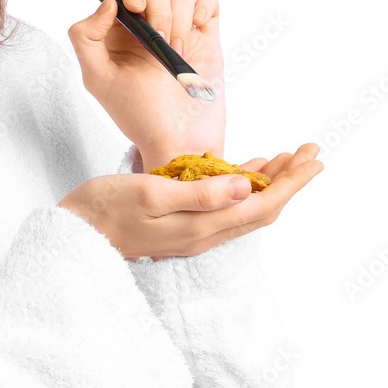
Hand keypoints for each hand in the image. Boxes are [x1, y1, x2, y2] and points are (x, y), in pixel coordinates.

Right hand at [57, 143, 323, 260]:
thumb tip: (243, 186)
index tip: (314, 158)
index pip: (261, 204)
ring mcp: (192, 233)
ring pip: (245, 208)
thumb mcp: (148, 194)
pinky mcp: (180, 227)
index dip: (292, 182)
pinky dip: (241, 187)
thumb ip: (197, 194)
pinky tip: (244, 172)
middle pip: (261, 208)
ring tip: (288, 158)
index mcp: (201, 226)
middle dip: (290, 180)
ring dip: (270, 183)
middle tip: (311, 152)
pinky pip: (224, 208)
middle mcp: (203, 234)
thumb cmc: (103, 209)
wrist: (74, 235)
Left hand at [68, 0, 224, 164]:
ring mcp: (177, 29)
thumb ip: (86, 37)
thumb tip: (107, 3)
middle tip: (158, 39)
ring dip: (179, 16)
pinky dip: (203, 9)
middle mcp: (146, 25)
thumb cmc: (137, 115)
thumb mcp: (97, 79)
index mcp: (117, 31)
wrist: (179, 140)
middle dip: (157, 6)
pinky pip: (208, 2)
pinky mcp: (205, 37)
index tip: (135, 7)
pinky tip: (195, 37)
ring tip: (175, 50)